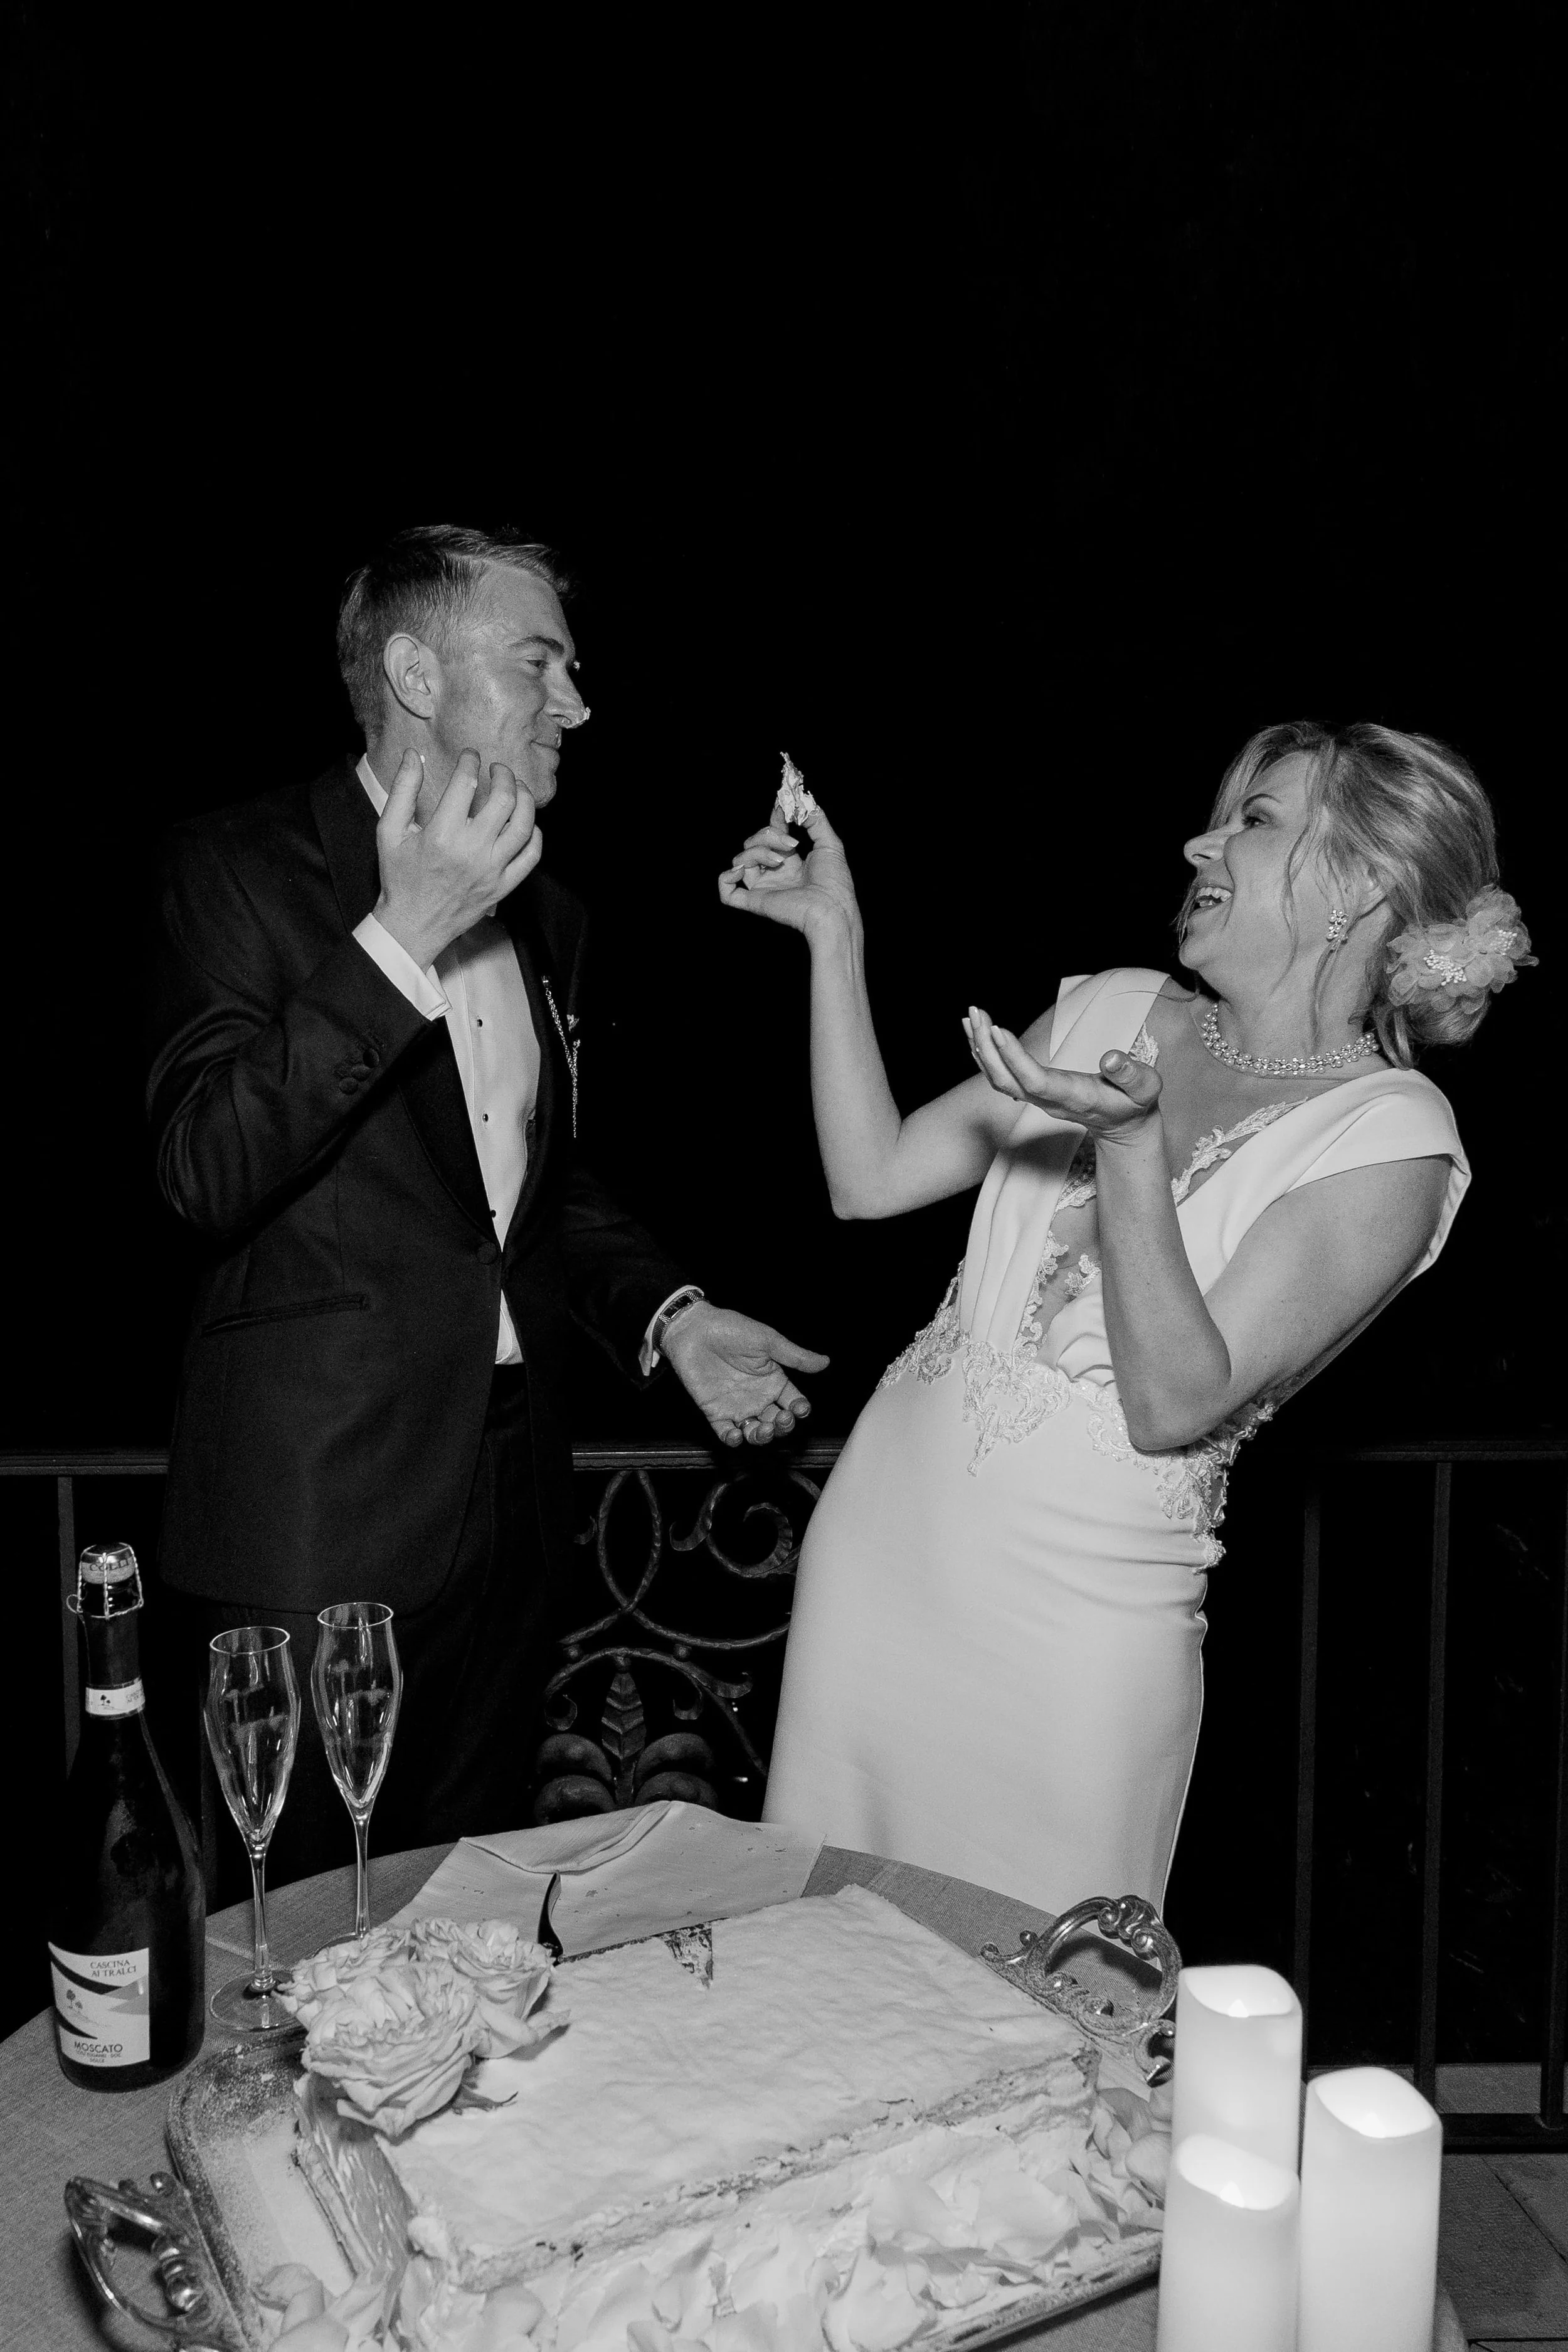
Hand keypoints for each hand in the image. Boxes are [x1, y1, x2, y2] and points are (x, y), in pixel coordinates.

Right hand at [373, 748, 543, 967]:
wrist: (413, 925)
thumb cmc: (400, 877)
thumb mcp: (389, 831)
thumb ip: (403, 790)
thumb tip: (414, 755)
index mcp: (442, 834)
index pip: (466, 784)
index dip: (470, 762)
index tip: (471, 756)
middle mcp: (472, 850)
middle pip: (504, 800)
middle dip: (504, 775)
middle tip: (498, 769)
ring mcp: (492, 870)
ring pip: (523, 826)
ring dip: (525, 800)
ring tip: (517, 789)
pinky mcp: (503, 887)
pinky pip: (531, 857)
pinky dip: (535, 836)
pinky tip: (527, 824)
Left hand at [660, 1302, 829, 1447]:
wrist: (694, 1329)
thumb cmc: (731, 1329)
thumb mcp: (767, 1340)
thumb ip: (795, 1356)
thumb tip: (825, 1362)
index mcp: (773, 1380)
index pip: (794, 1402)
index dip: (800, 1410)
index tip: (799, 1408)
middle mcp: (758, 1396)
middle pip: (778, 1422)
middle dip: (784, 1426)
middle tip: (782, 1419)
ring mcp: (737, 1406)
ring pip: (756, 1433)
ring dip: (763, 1437)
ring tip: (763, 1429)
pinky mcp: (715, 1412)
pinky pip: (726, 1433)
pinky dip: (733, 1440)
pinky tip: (737, 1434)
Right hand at [717, 799, 859, 942]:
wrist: (831, 910)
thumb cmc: (835, 883)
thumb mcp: (830, 844)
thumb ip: (816, 820)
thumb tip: (803, 802)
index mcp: (791, 862)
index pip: (772, 834)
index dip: (774, 819)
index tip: (782, 807)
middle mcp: (774, 874)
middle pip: (754, 843)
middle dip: (768, 835)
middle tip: (792, 844)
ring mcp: (763, 887)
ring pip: (741, 859)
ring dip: (757, 852)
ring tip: (780, 861)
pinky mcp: (754, 902)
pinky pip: (727, 892)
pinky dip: (726, 878)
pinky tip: (740, 870)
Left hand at [963, 1006, 1162, 1142]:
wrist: (1123, 1124)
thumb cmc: (1135, 1103)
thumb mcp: (1145, 1089)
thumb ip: (1131, 1074)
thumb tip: (1110, 1057)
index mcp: (1073, 1097)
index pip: (1036, 1081)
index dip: (1014, 1058)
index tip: (998, 1030)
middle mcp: (1047, 1100)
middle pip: (1006, 1081)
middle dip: (987, 1047)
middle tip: (976, 1012)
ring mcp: (1036, 1098)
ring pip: (997, 1079)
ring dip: (980, 1047)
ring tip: (971, 1015)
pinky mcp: (1032, 1091)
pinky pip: (1000, 1075)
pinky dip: (985, 1052)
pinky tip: (976, 1031)